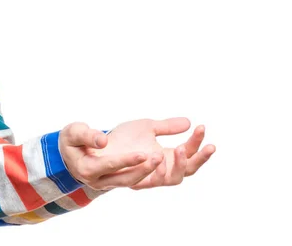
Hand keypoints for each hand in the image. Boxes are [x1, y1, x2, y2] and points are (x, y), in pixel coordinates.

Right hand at [58, 122, 164, 190]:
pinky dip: (147, 173)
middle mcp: (99, 181)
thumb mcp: (74, 132)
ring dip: (147, 172)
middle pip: (125, 180)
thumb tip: (103, 141)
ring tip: (162, 157)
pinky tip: (160, 162)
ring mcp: (108, 182)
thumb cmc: (71, 140)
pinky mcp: (117, 179)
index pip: (109, 165)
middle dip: (143, 169)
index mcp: (87, 168)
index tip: (143, 153)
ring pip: (132, 182)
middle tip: (159, 156)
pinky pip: (134, 179)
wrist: (70, 152)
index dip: (126, 160)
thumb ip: (87, 135)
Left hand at [89, 117, 215, 189]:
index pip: (189, 154)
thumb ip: (166, 127)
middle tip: (206, 145)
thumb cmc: (123, 138)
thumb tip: (189, 122)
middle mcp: (160, 171)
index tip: (201, 127)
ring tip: (178, 148)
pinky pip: (147, 181)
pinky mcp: (132, 180)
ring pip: (170, 179)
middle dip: (197, 158)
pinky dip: (154, 170)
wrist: (97, 145)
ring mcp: (147, 177)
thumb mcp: (147, 127)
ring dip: (178, 164)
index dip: (197, 143)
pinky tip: (157, 157)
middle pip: (187, 171)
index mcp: (166, 158)